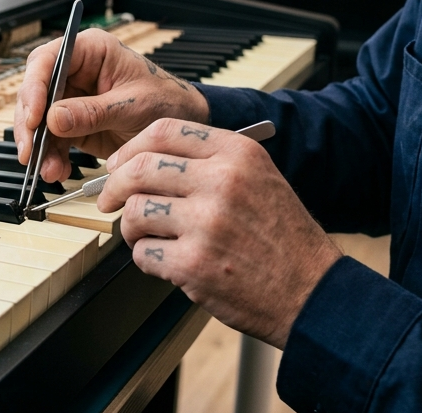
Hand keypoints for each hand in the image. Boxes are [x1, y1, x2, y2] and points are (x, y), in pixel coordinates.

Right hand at [14, 29, 208, 183]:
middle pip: (35, 92)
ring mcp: (71, 99)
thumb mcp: (132, 106)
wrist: (181, 126)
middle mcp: (74, 73)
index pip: (47, 61)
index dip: (34, 87)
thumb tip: (54, 119)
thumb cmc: (166, 101)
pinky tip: (56, 171)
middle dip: (30, 124)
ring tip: (48, 169)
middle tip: (31, 150)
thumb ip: (93, 112)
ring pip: (39, 121)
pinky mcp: (72, 125)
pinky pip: (51, 141)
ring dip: (39, 147)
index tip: (36, 116)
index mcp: (90, 51)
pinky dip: (51, 158)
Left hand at [98, 117, 342, 348]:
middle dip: (114, 187)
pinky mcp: (193, 264)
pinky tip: (168, 262)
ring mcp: (206, 223)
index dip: (130, 148)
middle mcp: (222, 182)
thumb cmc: (280, 237)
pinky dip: (147, 259)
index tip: (118, 164)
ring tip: (147, 237)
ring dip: (131, 228)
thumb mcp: (258, 178)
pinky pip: (143, 253)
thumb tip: (140, 159)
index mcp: (237, 153)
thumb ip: (207, 161)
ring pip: (134, 211)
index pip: (163, 131)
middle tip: (110, 201)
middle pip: (139, 169)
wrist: (311, 291)